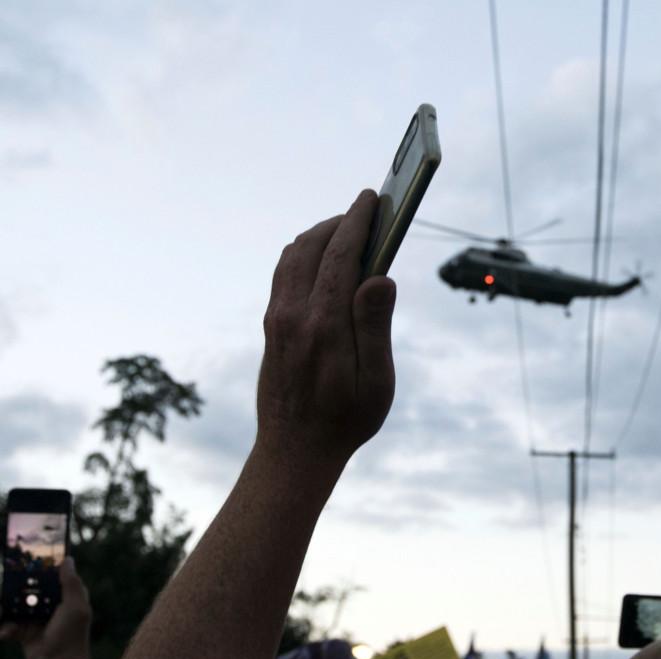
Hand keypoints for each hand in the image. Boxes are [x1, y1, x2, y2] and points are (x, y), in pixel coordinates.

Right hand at [0, 557, 91, 658]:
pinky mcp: (25, 633)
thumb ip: (71, 583)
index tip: (24, 556)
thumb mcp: (75, 607)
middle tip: (5, 585)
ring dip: (6, 608)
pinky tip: (6, 633)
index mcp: (67, 597)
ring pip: (17, 606)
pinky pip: (10, 625)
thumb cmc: (71, 636)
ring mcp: (38, 619)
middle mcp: (52, 606)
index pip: (53, 577)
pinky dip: (6, 628)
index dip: (41, 568)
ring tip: (1, 609)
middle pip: (31, 590)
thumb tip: (68, 559)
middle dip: (16, 588)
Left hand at [257, 189, 396, 463]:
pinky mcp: (272, 327)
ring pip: (293, 256)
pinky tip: (324, 259)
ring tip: (348, 230)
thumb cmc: (346, 420)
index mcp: (324, 324)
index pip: (341, 254)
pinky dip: (305, 253)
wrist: (295, 451)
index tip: (373, 197)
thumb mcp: (376, 381)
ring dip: (320, 235)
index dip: (358, 221)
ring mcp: (278, 319)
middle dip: (340, 221)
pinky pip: (284, 273)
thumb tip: (381, 276)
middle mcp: (294, 314)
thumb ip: (376, 325)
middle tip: (366, 210)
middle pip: (313, 246)